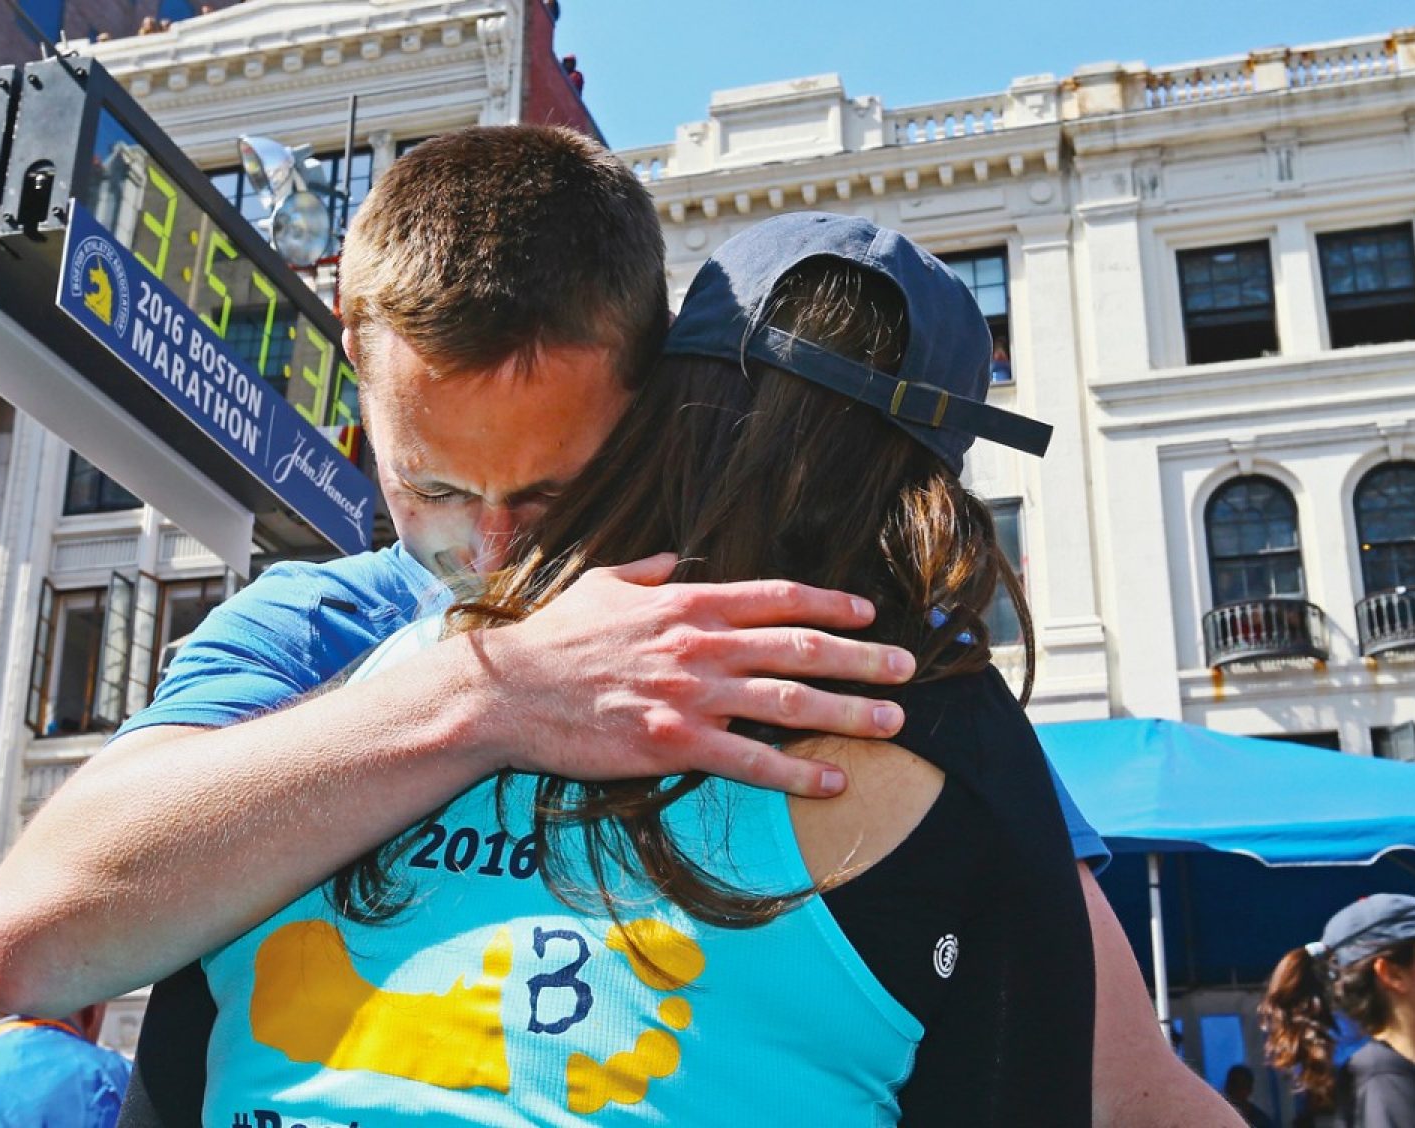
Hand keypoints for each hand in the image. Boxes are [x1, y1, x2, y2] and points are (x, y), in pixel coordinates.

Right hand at [469, 553, 916, 797]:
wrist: (509, 692)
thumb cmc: (552, 639)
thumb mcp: (601, 585)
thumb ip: (645, 572)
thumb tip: (670, 561)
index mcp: (687, 604)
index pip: (777, 598)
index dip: (830, 606)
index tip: (868, 615)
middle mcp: (699, 644)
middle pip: (800, 648)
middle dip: (862, 658)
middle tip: (905, 669)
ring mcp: (690, 694)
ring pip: (788, 701)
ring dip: (848, 712)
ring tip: (891, 723)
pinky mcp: (673, 743)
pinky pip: (750, 760)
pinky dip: (796, 771)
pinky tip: (831, 780)